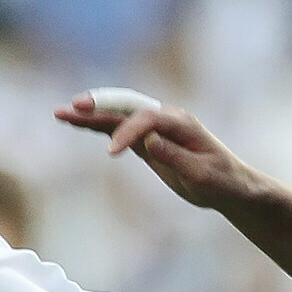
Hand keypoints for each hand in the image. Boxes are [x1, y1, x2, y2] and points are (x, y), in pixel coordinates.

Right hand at [52, 91, 259, 214]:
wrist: (229, 185)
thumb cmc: (220, 181)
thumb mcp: (201, 175)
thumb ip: (176, 157)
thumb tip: (149, 142)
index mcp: (180, 123)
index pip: (146, 120)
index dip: (127, 133)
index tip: (111, 153)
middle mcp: (165, 119)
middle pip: (127, 107)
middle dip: (99, 107)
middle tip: (72, 108)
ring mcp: (154, 128)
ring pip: (118, 116)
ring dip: (90, 114)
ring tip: (62, 113)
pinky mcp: (147, 140)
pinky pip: (119, 129)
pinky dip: (98, 126)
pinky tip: (78, 123)